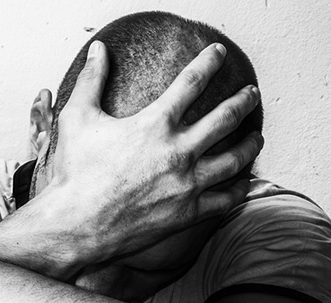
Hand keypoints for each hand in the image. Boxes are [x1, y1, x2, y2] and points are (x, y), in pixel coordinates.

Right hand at [36, 40, 261, 266]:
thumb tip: (97, 49)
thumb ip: (91, 79)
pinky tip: (244, 181)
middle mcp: (178, 151)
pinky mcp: (188, 212)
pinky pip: (226, 199)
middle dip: (243, 101)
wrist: (76, 224)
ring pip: (235, 159)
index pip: (192, 81)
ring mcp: (187, 183)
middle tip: (252, 93)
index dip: (209, 62)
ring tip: (256, 136)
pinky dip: (240, 188)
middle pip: (225, 117)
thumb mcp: (77, 117)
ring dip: (251, 143)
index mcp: (155, 124)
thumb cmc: (74, 172)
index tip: (219, 53)